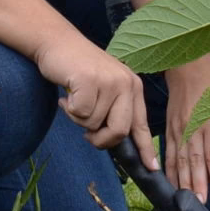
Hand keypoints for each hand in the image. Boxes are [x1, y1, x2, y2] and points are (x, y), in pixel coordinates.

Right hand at [34, 33, 154, 154]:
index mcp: (133, 87)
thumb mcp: (104, 89)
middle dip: (100, 139)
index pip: (141, 124)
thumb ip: (112, 111)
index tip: (151, 168)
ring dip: (79, 118)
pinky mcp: (90, 80)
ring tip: (75, 98)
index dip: (145, 148)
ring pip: (94, 124)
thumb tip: (114, 142)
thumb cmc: (79, 70)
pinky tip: (68, 93)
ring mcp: (109, 81)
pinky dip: (69, 109)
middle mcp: (126, 83)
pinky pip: (80, 113)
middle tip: (87, 133)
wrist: (58, 42)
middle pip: (119, 131)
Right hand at [163, 56, 209, 200]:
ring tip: (186, 199)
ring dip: (183, 180)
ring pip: (179, 158)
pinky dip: (169, 169)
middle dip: (197, 183)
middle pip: (194, 158)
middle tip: (200, 204)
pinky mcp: (168, 128)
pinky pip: (168, 152)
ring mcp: (178, 128)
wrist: (188, 66)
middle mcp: (193, 126)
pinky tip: (170, 183)